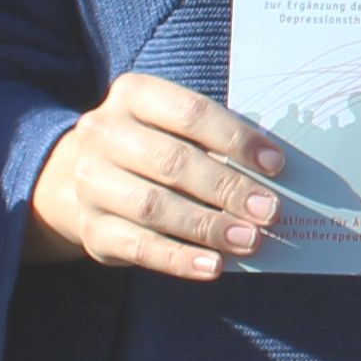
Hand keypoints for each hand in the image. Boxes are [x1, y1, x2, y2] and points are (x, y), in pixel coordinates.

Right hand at [26, 74, 285, 277]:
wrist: (84, 176)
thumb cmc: (153, 146)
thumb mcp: (176, 129)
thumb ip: (216, 142)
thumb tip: (272, 173)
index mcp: (132, 94)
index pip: (190, 112)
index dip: (236, 138)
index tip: (276, 165)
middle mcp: (103, 132)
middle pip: (172, 161)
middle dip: (227, 188)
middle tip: (270, 211)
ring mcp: (91, 181)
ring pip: (153, 206)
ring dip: (207, 226)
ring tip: (249, 240)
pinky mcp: (90, 227)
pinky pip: (137, 246)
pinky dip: (178, 259)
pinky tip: (213, 266)